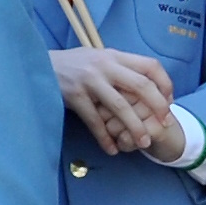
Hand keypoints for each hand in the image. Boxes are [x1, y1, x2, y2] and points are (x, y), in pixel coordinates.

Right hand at [53, 47, 180, 157]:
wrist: (35, 64)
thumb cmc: (69, 65)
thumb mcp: (95, 58)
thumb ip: (116, 68)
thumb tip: (142, 83)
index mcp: (113, 55)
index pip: (150, 66)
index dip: (165, 84)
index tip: (170, 101)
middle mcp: (104, 65)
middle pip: (142, 86)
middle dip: (158, 107)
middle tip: (165, 123)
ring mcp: (89, 81)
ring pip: (120, 106)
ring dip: (135, 127)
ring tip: (143, 143)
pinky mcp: (74, 96)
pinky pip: (94, 120)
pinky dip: (104, 137)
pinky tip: (111, 149)